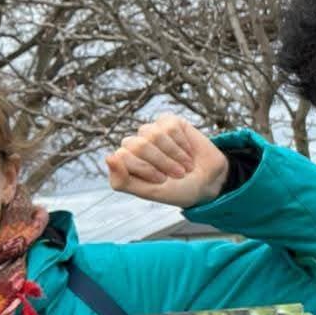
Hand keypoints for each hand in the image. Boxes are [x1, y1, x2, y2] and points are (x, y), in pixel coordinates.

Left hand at [108, 115, 229, 208]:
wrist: (207, 182)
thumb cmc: (175, 189)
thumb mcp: (147, 192)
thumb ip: (122, 180)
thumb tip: (108, 156)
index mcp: (125, 161)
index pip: (122, 156)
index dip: (145, 169)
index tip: (161, 181)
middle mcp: (135, 144)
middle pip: (138, 144)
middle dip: (161, 162)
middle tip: (175, 174)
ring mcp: (151, 131)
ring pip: (153, 134)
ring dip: (173, 154)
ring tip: (183, 165)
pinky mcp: (168, 122)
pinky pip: (170, 127)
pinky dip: (182, 143)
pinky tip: (187, 152)